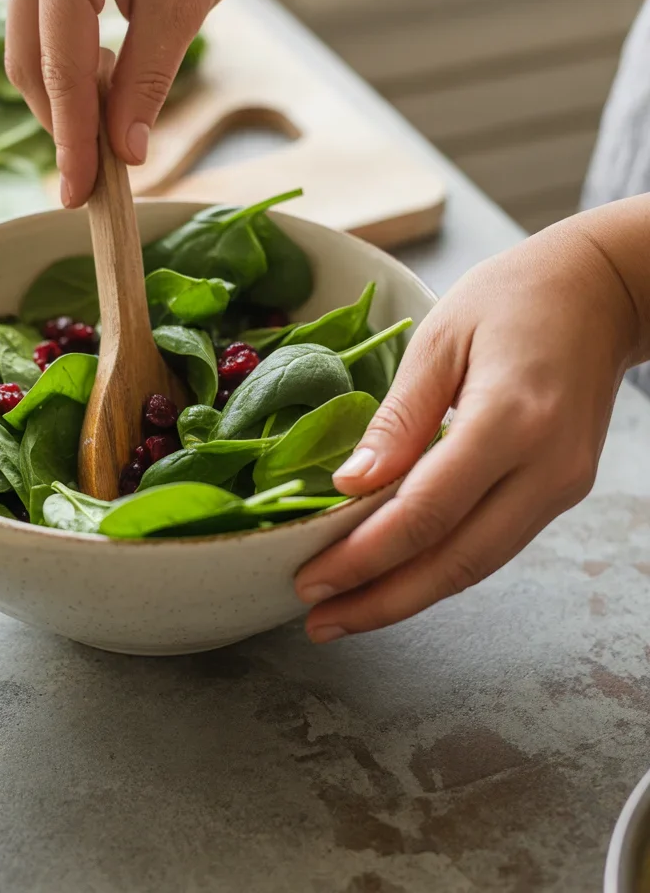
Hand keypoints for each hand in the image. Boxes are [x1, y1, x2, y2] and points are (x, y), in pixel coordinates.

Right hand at [5, 0, 261, 206]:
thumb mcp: (181, 12)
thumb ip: (146, 85)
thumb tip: (123, 154)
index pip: (61, 69)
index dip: (73, 141)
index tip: (81, 195)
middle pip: (30, 65)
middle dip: (65, 125)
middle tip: (98, 178)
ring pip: (29, 52)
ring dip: (67, 99)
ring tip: (113, 124)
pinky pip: (39, 29)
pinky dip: (69, 67)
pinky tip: (107, 82)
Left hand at [295, 215, 641, 641]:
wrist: (600, 291)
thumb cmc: (515, 297)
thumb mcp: (440, 339)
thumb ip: (397, 418)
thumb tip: (350, 485)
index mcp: (511, 420)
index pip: (427, 512)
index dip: (365, 556)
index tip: (312, 578)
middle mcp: (547, 468)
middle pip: (457, 562)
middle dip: (384, 601)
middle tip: (320, 621)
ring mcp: (562, 485)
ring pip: (480, 565)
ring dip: (411, 595)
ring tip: (347, 611)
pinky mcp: (561, 489)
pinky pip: (496, 543)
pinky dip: (442, 566)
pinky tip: (397, 573)